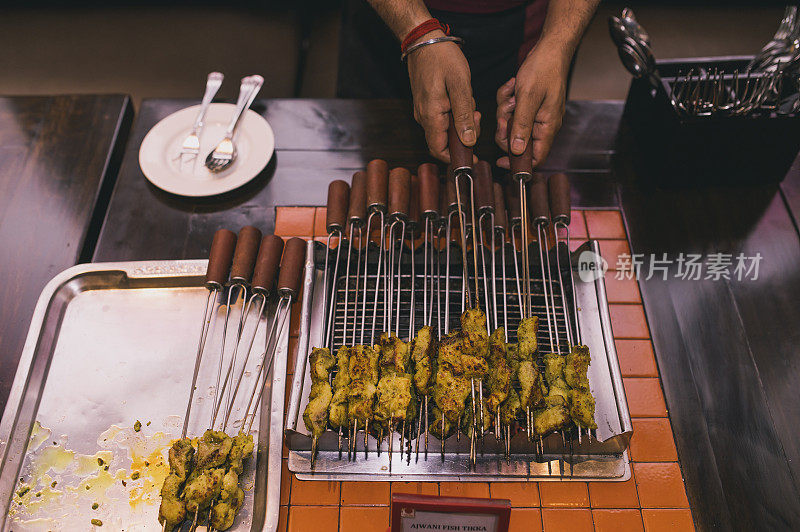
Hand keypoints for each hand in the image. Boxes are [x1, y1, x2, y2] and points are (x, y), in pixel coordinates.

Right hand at [408, 32, 479, 162]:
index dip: (455, 158)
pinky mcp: (427, 103)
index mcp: (431, 116)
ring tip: (472, 105)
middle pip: (444, 141)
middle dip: (464, 135)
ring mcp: (423, 110)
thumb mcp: (460, 85)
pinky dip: (456, 114)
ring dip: (461, 123)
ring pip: (445, 129)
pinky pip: (442, 118)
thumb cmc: (443, 58)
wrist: (425, 39)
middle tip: (477, 117)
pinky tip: (464, 100)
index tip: (473, 157)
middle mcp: (424, 117)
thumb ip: (464, 116)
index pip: (439, 150)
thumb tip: (468, 142)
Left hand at [495, 43, 569, 168]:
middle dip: (506, 127)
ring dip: (506, 109)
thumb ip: (522, 126)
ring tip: (511, 94)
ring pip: (512, 124)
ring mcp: (536, 114)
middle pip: (517, 141)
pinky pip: (512, 110)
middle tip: (505, 112)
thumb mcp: (528, 98)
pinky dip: (507, 99)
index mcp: (547, 127)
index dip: (518, 163)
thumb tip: (517, 151)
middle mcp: (543, 124)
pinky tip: (512, 86)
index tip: (500, 161)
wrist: (550, 49)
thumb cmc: (544, 69)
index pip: (536, 158)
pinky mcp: (529, 105)